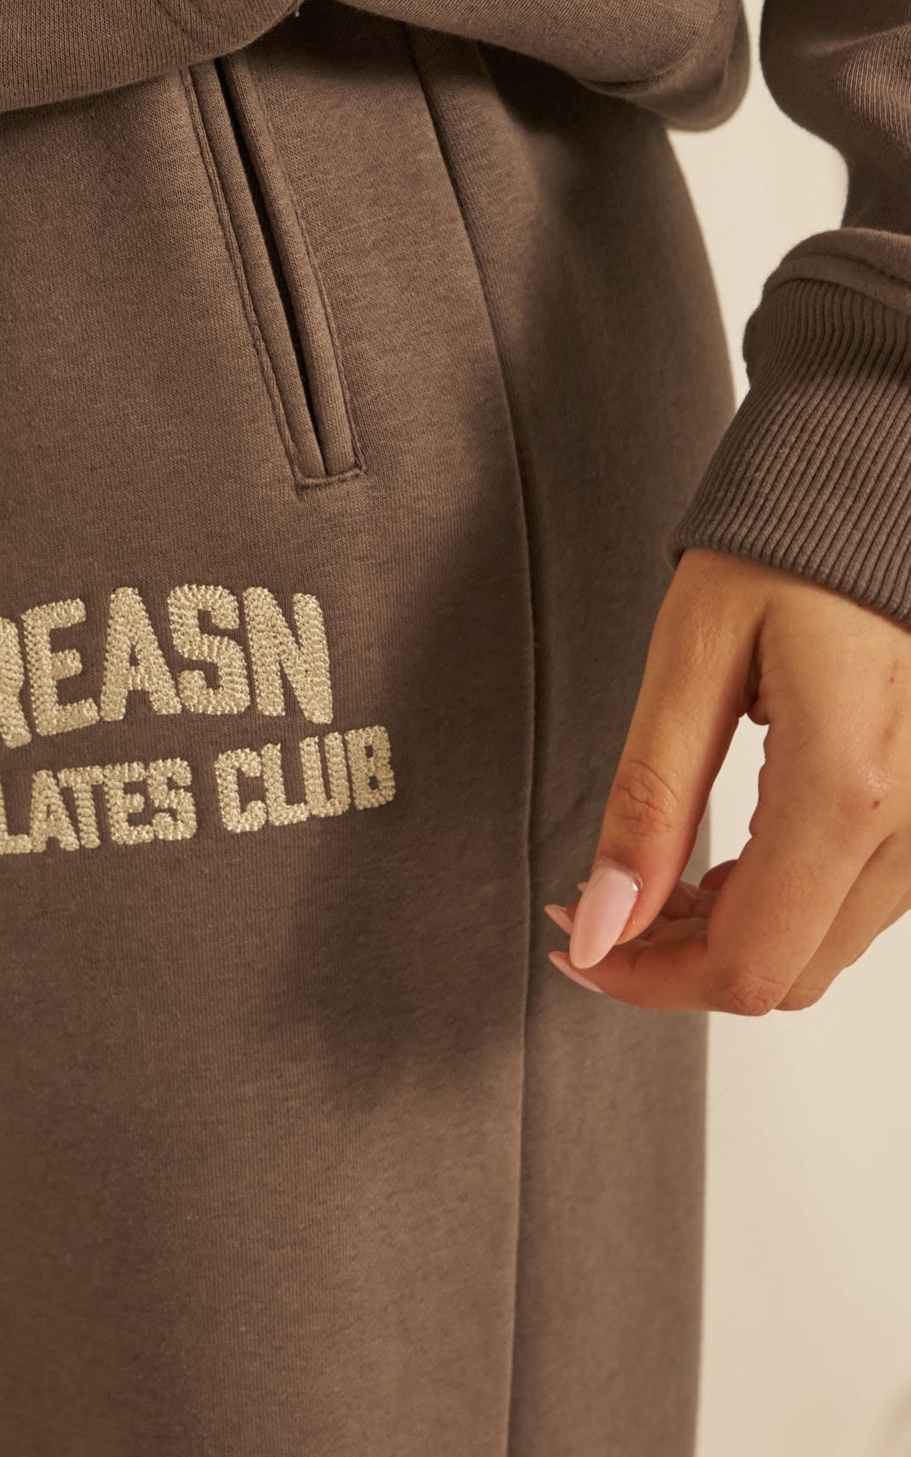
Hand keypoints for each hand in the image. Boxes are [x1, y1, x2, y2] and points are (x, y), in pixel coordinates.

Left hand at [547, 549, 910, 1012]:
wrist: (886, 477)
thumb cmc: (792, 545)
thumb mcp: (691, 657)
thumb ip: (649, 802)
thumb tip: (602, 926)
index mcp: (849, 789)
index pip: (747, 966)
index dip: (646, 980)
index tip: (577, 941)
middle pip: (786, 975)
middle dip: (677, 961)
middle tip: (597, 902)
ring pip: (823, 948)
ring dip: (728, 934)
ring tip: (655, 870)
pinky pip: (859, 902)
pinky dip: (781, 901)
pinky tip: (726, 854)